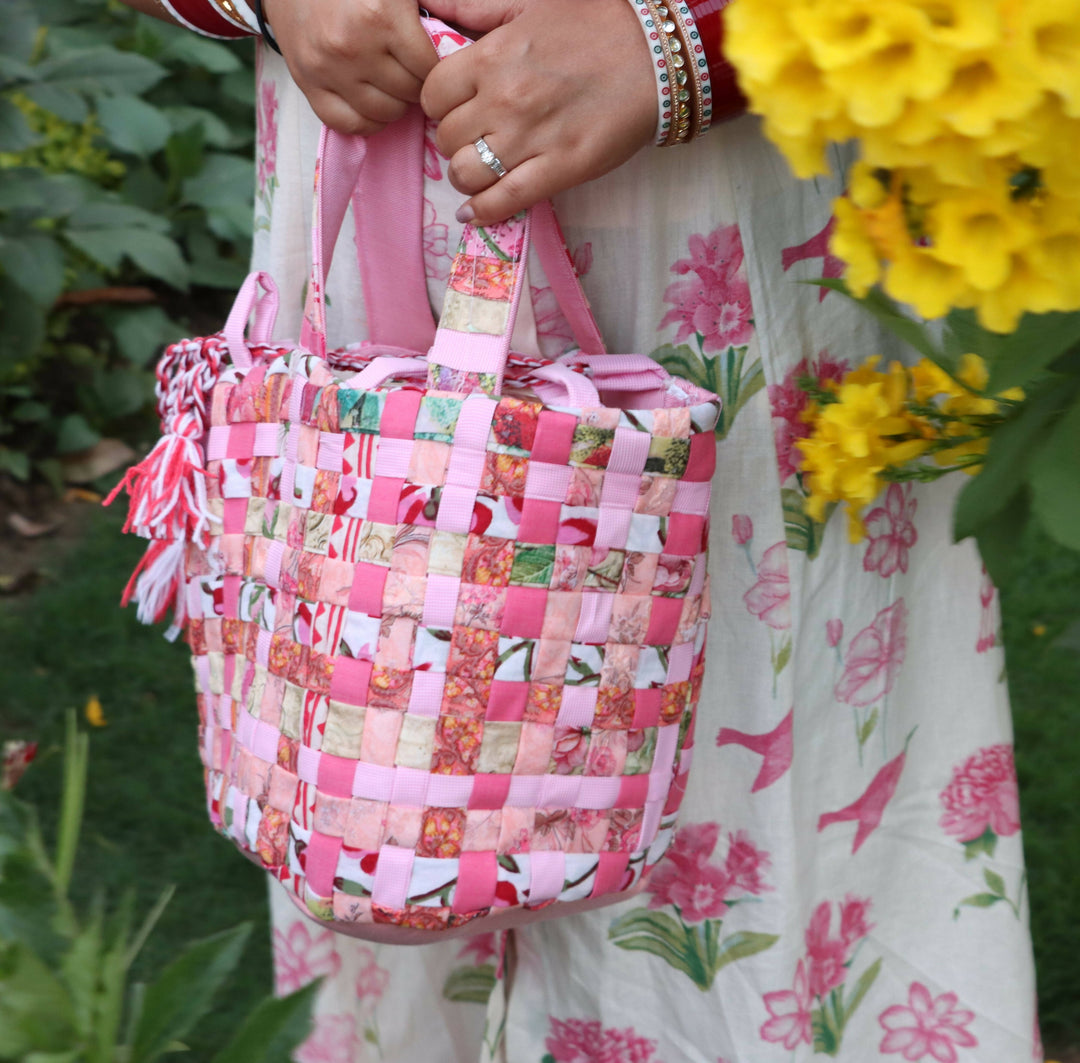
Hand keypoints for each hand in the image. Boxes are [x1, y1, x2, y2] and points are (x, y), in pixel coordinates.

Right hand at [263, 0, 437, 135]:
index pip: (429, 68)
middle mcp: (354, 46)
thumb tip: (459, 47)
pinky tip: (371, 105)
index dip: (435, 68)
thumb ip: (430, 9)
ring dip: (394, 105)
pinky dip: (366, 122)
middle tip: (411, 74)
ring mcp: (328, 69)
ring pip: (383, 114)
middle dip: (416, 86)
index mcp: (381, 16)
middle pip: (408, 93)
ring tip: (392, 86)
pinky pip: (348, 125)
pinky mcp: (307, 84)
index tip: (431, 62)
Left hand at [420, 0, 656, 224]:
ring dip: (467, 176)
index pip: (433, 95)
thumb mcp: (528, 1)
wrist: (657, 55)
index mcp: (491, 57)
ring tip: (480, 171)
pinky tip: (475, 215)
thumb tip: (429, 4)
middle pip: (447, 138)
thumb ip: (475, 6)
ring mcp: (529, 139)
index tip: (459, 107)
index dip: (441, 105)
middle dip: (456, 140)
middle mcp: (503, 100)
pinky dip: (483, 212)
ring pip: (466, 174)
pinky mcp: (558, 170)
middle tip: (476, 138)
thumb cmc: (596, 22)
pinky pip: (503, 200)